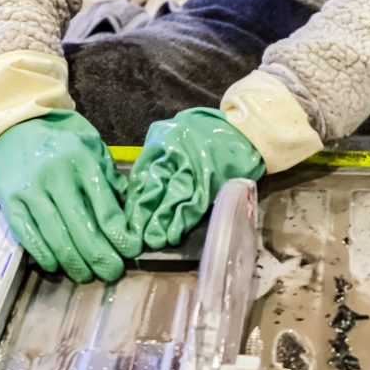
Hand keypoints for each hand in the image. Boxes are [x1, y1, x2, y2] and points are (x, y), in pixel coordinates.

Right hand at [0, 110, 139, 281]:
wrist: (17, 122)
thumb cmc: (62, 137)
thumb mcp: (93, 146)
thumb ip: (110, 178)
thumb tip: (130, 213)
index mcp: (83, 161)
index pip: (106, 208)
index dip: (121, 236)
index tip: (132, 251)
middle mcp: (57, 177)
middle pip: (83, 228)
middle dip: (101, 256)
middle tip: (113, 272)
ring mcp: (31, 191)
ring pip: (56, 238)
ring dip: (75, 263)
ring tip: (88, 275)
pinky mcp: (11, 202)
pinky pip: (29, 236)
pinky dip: (45, 255)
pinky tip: (57, 266)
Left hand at [125, 107, 264, 249]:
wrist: (242, 129)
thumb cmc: (204, 131)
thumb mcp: (172, 133)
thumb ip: (156, 155)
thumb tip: (140, 184)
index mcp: (164, 143)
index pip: (142, 176)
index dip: (135, 200)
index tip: (127, 219)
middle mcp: (177, 156)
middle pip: (155, 189)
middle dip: (145, 214)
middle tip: (135, 236)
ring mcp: (196, 170)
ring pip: (173, 199)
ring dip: (162, 222)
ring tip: (153, 240)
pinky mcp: (212, 183)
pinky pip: (195, 204)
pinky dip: (183, 221)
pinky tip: (174, 234)